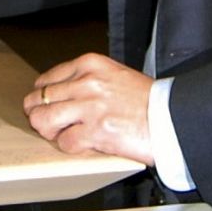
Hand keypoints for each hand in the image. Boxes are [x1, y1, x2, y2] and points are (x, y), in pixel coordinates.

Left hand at [23, 52, 153, 164]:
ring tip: (59, 134)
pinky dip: (69, 146)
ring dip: (48, 130)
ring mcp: (89, 107)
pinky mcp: (96, 131)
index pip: (47, 79)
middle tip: (46, 123)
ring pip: (43, 119)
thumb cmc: (148, 100)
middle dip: (38, 113)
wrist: (172, 117)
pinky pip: (64, 141)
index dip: (42, 96)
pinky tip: (81, 144)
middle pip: (40, 99)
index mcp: (90, 64)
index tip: (45, 104)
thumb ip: (88, 79)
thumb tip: (62, 93)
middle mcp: (86, 82)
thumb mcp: (114, 74)